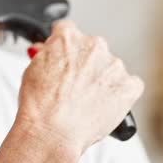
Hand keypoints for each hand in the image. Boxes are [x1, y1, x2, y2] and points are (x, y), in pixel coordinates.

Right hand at [15, 20, 143, 157]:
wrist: (52, 132)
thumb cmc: (39, 106)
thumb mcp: (32, 70)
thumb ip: (47, 55)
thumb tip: (53, 51)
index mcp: (68, 37)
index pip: (68, 30)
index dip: (65, 48)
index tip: (64, 58)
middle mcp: (94, 45)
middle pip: (93, 49)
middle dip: (85, 65)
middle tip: (73, 88)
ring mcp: (114, 65)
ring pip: (111, 68)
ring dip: (103, 80)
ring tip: (86, 103)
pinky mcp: (129, 86)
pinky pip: (131, 85)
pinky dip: (121, 94)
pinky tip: (106, 106)